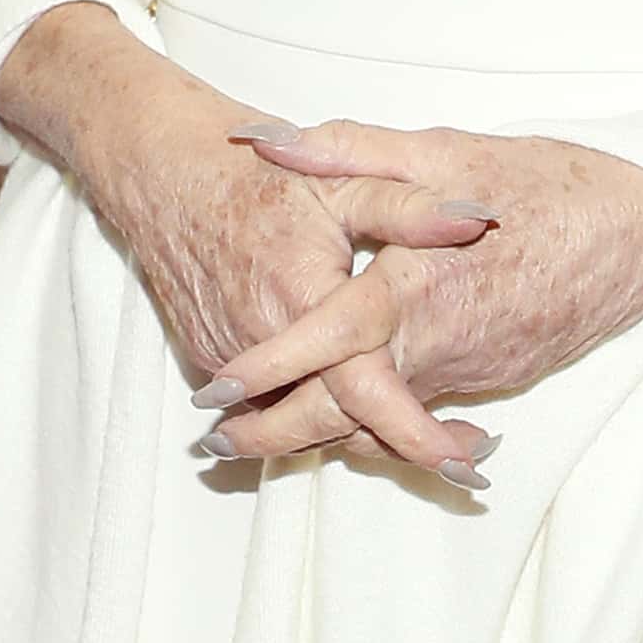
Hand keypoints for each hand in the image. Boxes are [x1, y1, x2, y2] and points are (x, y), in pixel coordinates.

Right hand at [0, 5, 498, 478]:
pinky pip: (273, 405)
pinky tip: (363, 411)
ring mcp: (231, 363)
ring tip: (434, 448)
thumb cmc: (259, 175)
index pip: (367, 390)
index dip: (418, 433)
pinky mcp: (212, 366)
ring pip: (304, 423)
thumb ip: (409, 209)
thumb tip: (478, 223)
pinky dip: (315, 412)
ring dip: (363, 436)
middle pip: (339, 426)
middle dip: (405, 451)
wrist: (164, 176)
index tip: (465, 466)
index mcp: (304, 302)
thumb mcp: (342, 181)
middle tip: (471, 467)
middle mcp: (263, 347)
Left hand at [196, 117, 642, 465]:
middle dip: (276, 436)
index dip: (266, 371)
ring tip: (260, 434)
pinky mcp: (496, 383)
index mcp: (420, 285)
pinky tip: (346, 412)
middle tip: (215, 447)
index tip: (213, 392)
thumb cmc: (553, 183)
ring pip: (384, 419)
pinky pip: (424, 408)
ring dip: (324, 430)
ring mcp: (473, 373)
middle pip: (344, 412)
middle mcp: (442, 344)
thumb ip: (348, 149)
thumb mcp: (447, 148)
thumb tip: (264, 141)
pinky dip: (380, 417)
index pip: (326, 341)